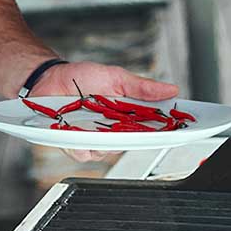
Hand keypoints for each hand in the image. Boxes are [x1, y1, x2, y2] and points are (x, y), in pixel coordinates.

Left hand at [32, 61, 179, 163]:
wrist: (49, 78)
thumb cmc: (81, 78)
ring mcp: (93, 139)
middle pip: (132, 144)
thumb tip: (171, 89)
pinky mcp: (73, 144)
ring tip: (97, 124)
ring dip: (104, 140)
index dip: (167, 131)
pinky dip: (81, 144)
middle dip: (136, 138)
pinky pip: (83, 152)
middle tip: (136, 127)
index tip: (181, 129)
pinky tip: (77, 133)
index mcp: (126, 116)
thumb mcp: (115, 77)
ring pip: (107, 152)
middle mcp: (112, 131)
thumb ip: (141, 87)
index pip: (152, 128)